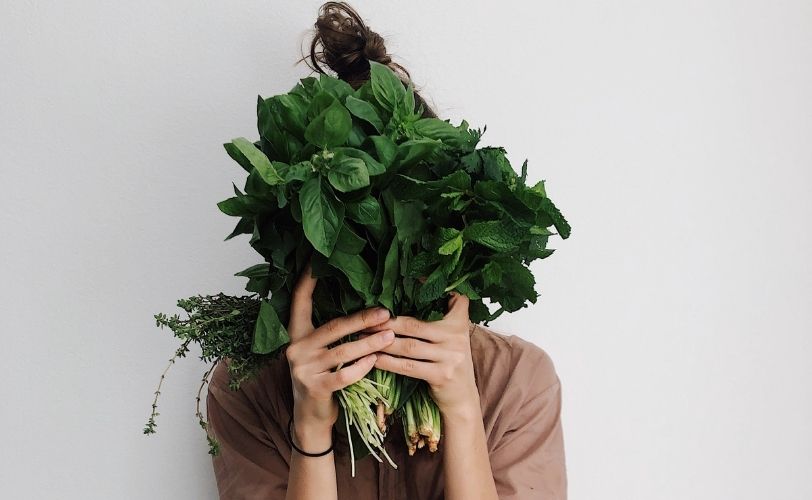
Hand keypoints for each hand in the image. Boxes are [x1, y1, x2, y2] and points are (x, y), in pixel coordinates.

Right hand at [285, 261, 396, 430]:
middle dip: (362, 318)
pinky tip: (376, 360)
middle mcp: (296, 349)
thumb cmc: (322, 378)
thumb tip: (365, 309)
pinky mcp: (315, 388)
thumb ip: (331, 334)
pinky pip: (344, 375)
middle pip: (333, 327)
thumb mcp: (320, 353)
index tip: (316, 261)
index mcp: (296, 335)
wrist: (310, 418)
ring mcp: (303, 370)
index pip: (299, 302)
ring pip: (343, 351)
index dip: (306, 281)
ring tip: (391, 337)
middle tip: (386, 312)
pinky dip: (362, 367)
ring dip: (370, 343)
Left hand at [363, 291, 479, 418]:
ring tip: (364, 338)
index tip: (407, 279)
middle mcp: (457, 337)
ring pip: (409, 346)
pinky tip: (374, 358)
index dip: (427, 289)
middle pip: (415, 325)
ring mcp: (450, 357)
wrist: (463, 398)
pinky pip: (408, 367)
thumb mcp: (453, 337)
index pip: (450, 299)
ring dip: (383, 342)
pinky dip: (389, 362)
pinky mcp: (441, 375)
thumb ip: (440, 317)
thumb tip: (412, 292)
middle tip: (366, 320)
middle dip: (387, 323)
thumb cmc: (450, 362)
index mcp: (459, 322)